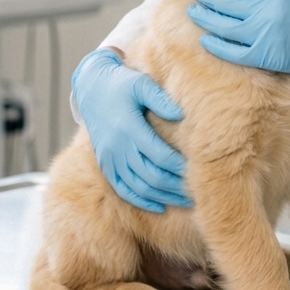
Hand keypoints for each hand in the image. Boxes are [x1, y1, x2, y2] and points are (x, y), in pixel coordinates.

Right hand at [72, 48, 191, 212]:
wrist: (91, 88)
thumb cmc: (122, 83)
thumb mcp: (141, 84)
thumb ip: (160, 99)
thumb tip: (181, 115)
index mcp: (129, 128)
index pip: (160, 155)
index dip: (180, 166)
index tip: (198, 170)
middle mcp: (118, 147)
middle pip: (151, 175)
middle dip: (176, 186)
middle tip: (198, 192)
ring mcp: (109, 158)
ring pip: (138, 187)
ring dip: (162, 196)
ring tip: (185, 201)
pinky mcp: (105, 164)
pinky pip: (122, 189)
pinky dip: (141, 200)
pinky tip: (159, 206)